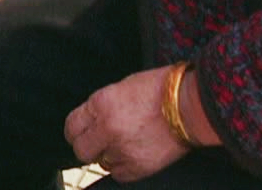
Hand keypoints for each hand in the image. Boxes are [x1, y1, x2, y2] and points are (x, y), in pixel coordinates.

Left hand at [64, 66, 189, 180]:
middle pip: (81, 150)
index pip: (72, 127)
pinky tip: (134, 153)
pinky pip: (119, 174)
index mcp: (100, 104)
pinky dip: (124, 166)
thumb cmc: (161, 88)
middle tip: (99, 141)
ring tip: (126, 142)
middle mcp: (107, 128)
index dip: (75, 131)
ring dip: (110, 155)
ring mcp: (122, 149)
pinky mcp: (139, 166)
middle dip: (88, 146)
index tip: (81, 132)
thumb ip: (103, 106)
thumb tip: (92, 120)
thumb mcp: (122, 87)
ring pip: (102, 163)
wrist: (190, 104)